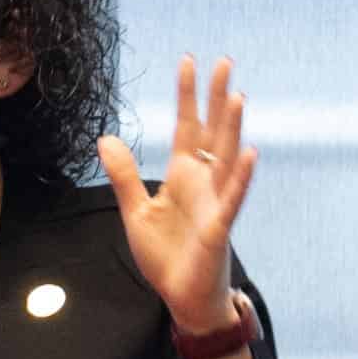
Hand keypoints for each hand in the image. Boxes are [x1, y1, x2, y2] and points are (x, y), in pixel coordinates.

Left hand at [106, 58, 255, 344]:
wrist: (181, 297)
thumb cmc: (166, 256)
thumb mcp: (136, 212)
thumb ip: (124, 176)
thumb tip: (106, 138)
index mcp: (182, 175)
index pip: (187, 126)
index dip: (187, 95)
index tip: (189, 61)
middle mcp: (203, 182)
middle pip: (213, 131)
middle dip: (217, 98)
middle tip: (225, 62)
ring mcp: (215, 202)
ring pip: (227, 157)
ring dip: (233, 129)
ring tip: (238, 97)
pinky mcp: (219, 227)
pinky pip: (232, 198)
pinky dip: (241, 177)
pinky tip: (251, 154)